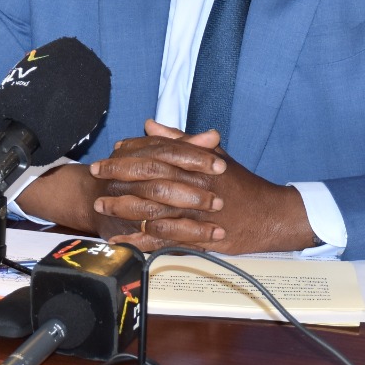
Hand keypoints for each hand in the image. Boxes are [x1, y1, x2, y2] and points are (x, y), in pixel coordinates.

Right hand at [14, 120, 221, 245]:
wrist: (89, 197)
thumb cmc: (131, 171)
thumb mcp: (157, 153)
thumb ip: (186, 144)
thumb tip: (213, 135)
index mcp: (137, 153)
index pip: (168, 152)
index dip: (194, 158)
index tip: (220, 165)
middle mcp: (128, 176)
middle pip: (161, 183)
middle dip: (192, 192)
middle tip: (220, 200)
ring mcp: (125, 204)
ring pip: (158, 212)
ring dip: (190, 222)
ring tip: (219, 225)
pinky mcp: (128, 229)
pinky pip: (156, 238)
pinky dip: (181, 240)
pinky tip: (205, 243)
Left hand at [97, 121, 318, 253]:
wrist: (269, 214)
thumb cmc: (240, 183)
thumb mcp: (214, 155)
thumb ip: (180, 140)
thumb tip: (150, 124)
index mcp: (195, 163)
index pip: (155, 153)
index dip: (129, 153)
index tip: (109, 153)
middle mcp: (193, 185)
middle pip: (148, 179)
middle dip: (118, 178)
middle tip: (96, 177)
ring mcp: (194, 213)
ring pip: (152, 210)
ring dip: (123, 209)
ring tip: (101, 207)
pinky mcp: (198, 237)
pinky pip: (163, 240)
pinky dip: (140, 240)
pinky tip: (122, 240)